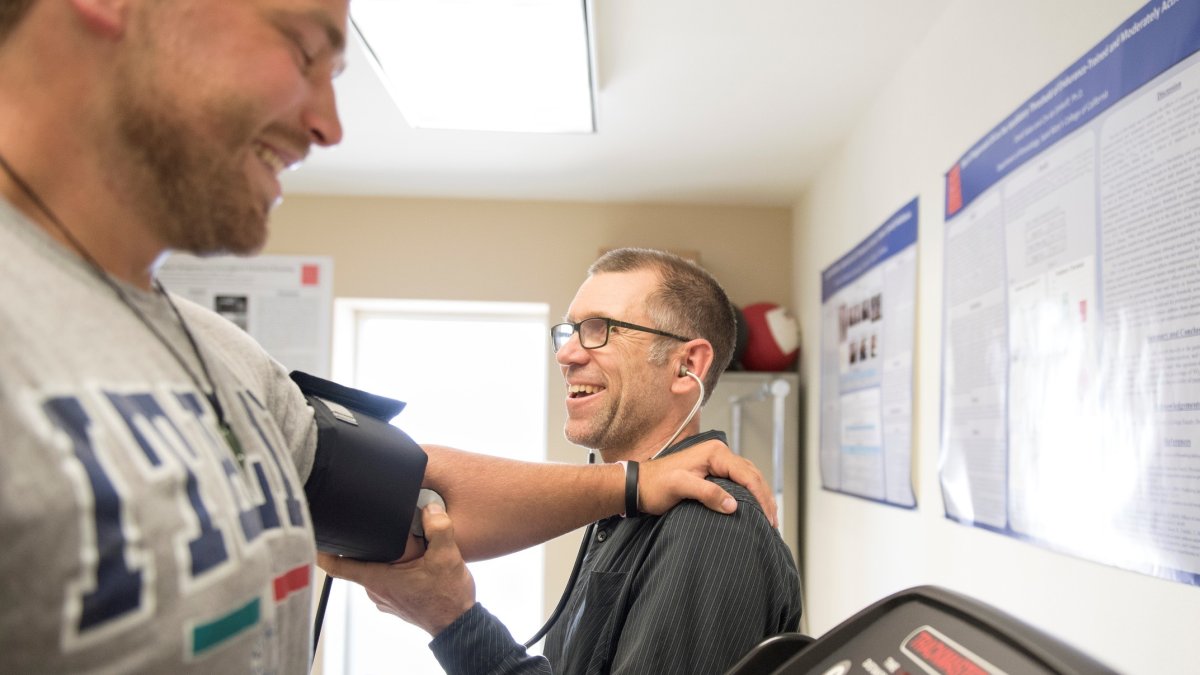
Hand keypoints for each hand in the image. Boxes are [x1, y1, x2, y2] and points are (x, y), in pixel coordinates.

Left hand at [318, 503, 475, 635]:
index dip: (322, 551)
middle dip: (367, 544)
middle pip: (358, 562)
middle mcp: (375, 590)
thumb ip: (438, 528)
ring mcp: (384, 598)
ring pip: (374, 570)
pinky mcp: (394, 601)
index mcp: (378, 579)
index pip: (337, 566)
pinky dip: (394, 569)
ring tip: (404, 546)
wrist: (458, 623)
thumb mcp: (447, 556)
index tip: (316, 536)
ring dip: (384, 557)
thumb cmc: (447, 598)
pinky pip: (386, 580)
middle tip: (380, 528)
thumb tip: (430, 508)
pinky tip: (412, 562)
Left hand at [639, 438, 777, 526]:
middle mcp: (718, 453)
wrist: (639, 485)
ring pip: (748, 477)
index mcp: (715, 453)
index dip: (761, 497)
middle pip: (752, 475)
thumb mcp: (680, 487)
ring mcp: (716, 462)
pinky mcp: (712, 473)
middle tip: (774, 522)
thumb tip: (734, 506)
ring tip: (769, 518)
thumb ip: (707, 493)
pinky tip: (754, 508)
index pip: (747, 475)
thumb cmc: (655, 485)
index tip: (769, 518)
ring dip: (760, 496)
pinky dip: (750, 494)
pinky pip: (738, 482)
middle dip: (766, 498)